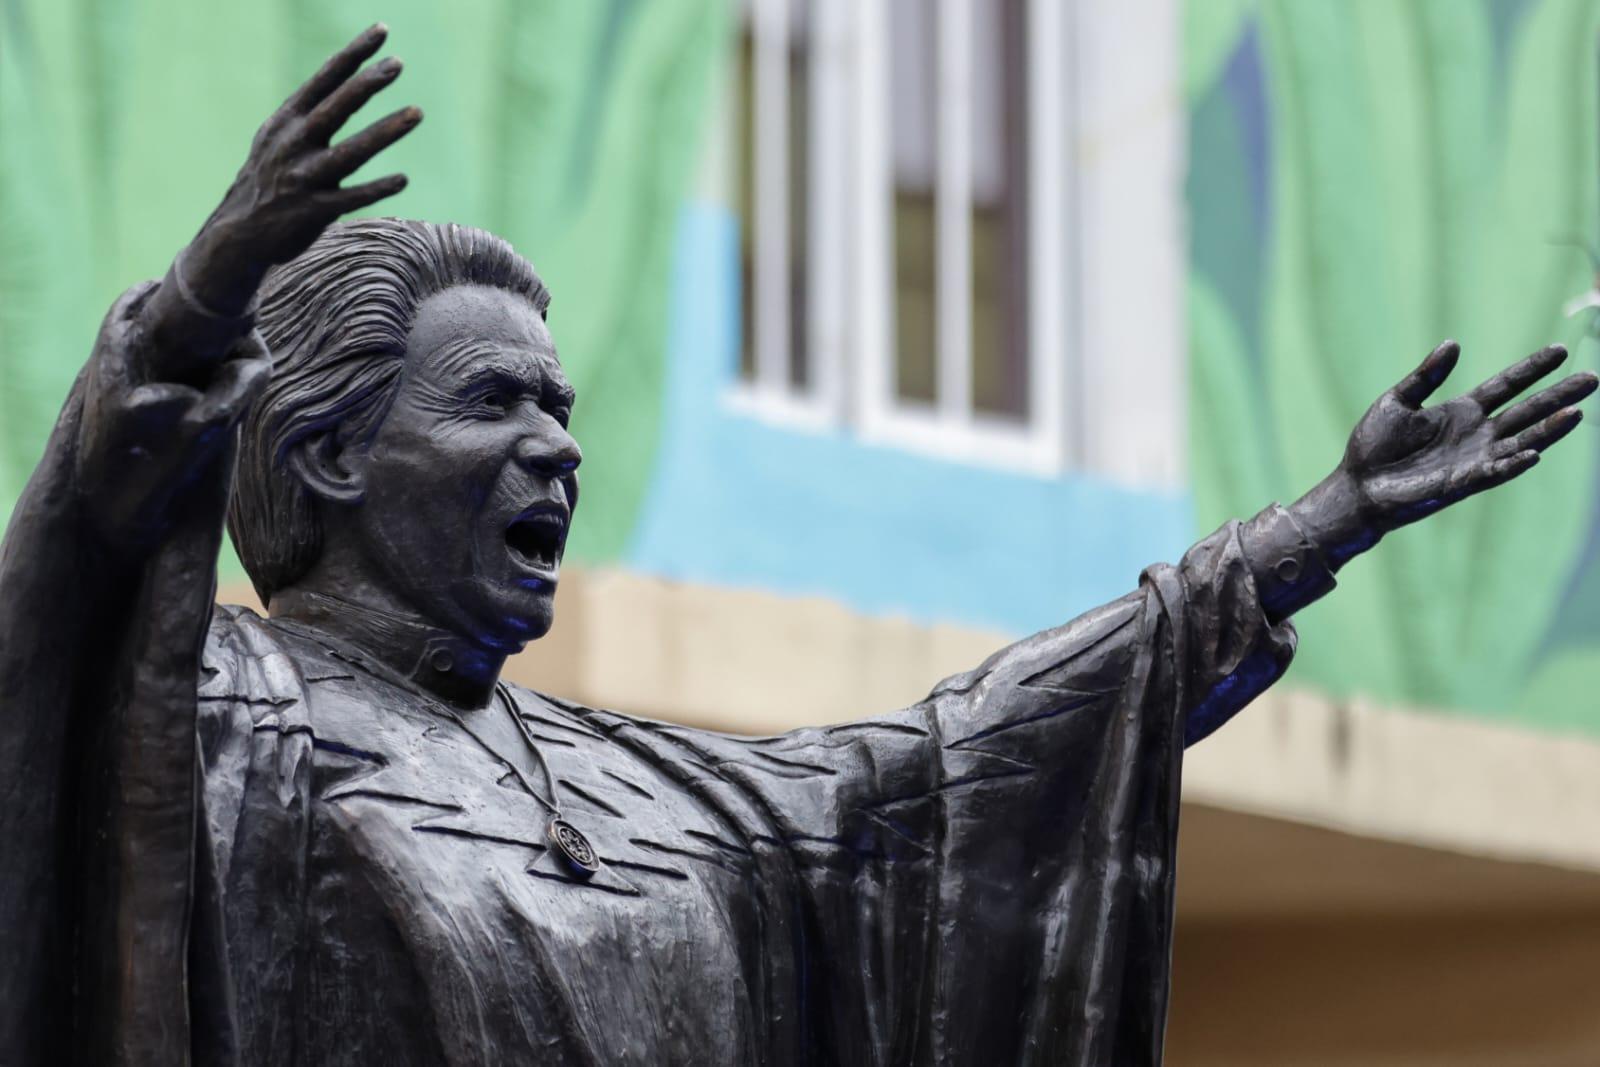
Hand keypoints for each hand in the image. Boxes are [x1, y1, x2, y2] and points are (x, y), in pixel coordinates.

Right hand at [180, 23, 419, 316]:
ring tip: (417, 113)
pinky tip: (402, 180)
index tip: (381, 31)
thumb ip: (308, 114)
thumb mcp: (277, 138)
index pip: (324, 79)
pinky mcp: (313, 211)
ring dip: (385, 132)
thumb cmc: (267, 179)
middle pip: (336, 107)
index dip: (353, 54)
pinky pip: (351, 197)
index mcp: (286, 121)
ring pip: (350, 152)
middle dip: (367, 84)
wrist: (239, 232)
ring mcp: (303, 177)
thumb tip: (343, 85)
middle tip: (397, 64)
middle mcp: (293, 144)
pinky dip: (376, 188)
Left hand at [1293, 342, 1596, 564]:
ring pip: (1520, 441)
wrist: (1357, 486)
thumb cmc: (1373, 446)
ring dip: (1548, 429)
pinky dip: (1512, 464)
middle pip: (1526, 410)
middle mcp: (1476, 434)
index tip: (1560, 349)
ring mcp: (1473, 459)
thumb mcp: (1397, 401)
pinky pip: (1494, 472)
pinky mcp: (1461, 483)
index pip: (1506, 385)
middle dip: (1558, 395)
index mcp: (1462, 411)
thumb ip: (1426, 376)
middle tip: (1593, 377)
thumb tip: (1453, 343)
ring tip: (1576, 412)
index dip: (1532, 369)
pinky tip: (1533, 452)